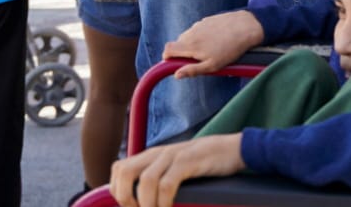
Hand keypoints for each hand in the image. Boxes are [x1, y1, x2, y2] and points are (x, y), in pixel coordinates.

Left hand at [110, 135, 244, 206]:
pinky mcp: (189, 162)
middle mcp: (158, 153)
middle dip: (126, 198)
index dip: (117, 191)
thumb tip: (141, 199)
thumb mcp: (174, 167)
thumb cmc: (204, 163)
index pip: (118, 169)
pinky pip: (167, 184)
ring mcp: (173, 156)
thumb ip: (157, 175)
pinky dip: (164, 202)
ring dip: (146, 205)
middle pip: (125, 172)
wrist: (233, 149)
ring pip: (145, 181)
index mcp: (151, 155)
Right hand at [162, 10, 264, 76]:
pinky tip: (216, 40)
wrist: (246, 27)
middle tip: (198, 59)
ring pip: (189, 36)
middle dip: (183, 52)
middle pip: (178, 43)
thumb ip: (192, 70)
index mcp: (190, 45)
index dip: (167, 57)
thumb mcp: (212, 66)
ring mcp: (199, 24)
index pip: (168, 49)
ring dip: (193, 44)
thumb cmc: (230, 50)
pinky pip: (199, 29)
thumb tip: (176, 74)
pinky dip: (202, 35)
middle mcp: (192, 32)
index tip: (173, 63)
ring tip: (210, 50)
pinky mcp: (207, 19)